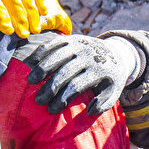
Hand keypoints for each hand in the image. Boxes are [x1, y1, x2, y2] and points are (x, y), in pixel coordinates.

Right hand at [23, 35, 139, 114]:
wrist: (117, 52)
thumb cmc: (110, 78)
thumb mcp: (114, 91)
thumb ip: (104, 103)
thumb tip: (90, 111)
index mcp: (98, 71)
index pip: (76, 86)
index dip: (63, 99)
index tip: (52, 110)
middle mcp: (88, 56)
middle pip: (65, 73)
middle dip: (50, 88)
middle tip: (39, 100)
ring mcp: (80, 45)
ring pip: (57, 56)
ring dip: (42, 68)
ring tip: (30, 80)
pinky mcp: (72, 38)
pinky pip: (54, 43)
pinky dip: (42, 51)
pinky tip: (31, 61)